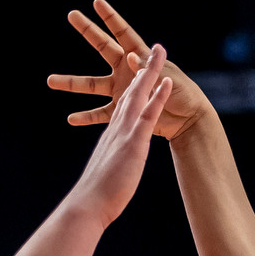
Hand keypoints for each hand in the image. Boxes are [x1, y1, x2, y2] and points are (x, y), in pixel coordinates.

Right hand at [48, 0, 213, 141]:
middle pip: (102, 47)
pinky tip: (71, 119)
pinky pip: (100, 114)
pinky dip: (87, 117)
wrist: (188, 119)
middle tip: (71, 15)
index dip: (110, 17)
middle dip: (87, 30)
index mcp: (140, 57)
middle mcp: (126, 70)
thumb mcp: (166, 78)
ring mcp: (121, 90)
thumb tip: (129, 58)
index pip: (122, 32)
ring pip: (91, 85)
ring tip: (50, 81)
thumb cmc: (183, 94)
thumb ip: (147, 69)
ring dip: (71, 83)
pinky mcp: (122, 111)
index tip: (97, 2)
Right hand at [62, 42, 174, 225]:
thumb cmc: (97, 197)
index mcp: (111, 135)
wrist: (88, 204)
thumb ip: (108, 167)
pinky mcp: (134, 140)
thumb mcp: (106, 176)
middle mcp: (117, 127)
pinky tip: (166, 81)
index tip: (137, 74)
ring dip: (150, 72)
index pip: (123, 105)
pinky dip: (157, 95)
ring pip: (139, 94)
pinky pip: (149, 112)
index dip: (132, 89)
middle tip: (147, 51)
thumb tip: (108, 172)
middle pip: (131, 92)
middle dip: (140, 70)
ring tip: (159, 52)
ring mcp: (125, 131)